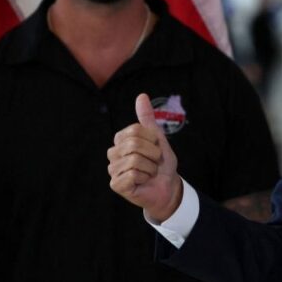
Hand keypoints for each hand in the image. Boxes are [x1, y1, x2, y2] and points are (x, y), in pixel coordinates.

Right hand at [107, 93, 182, 221]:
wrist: (168, 185)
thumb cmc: (161, 162)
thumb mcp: (157, 138)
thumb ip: (147, 118)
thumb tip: (141, 96)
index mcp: (121, 140)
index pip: (135, 130)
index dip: (152, 139)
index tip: (156, 147)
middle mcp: (113, 153)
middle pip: (134, 144)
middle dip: (153, 153)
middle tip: (154, 162)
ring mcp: (113, 169)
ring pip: (134, 160)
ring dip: (150, 167)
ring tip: (149, 172)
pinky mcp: (116, 184)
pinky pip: (133, 174)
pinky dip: (145, 177)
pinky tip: (143, 181)